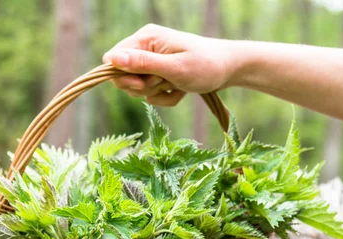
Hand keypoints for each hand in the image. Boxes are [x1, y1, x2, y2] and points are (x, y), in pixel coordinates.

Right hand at [102, 24, 236, 105]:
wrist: (230, 70)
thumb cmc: (205, 66)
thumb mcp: (174, 68)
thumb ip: (143, 64)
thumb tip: (112, 59)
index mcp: (146, 38)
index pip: (112, 59)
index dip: (122, 77)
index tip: (140, 85)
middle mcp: (146, 46)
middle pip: (122, 76)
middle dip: (142, 87)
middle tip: (164, 84)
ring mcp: (152, 60)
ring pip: (137, 87)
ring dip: (156, 93)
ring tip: (175, 86)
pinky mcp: (159, 72)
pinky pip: (151, 93)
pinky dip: (165, 97)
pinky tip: (180, 90)